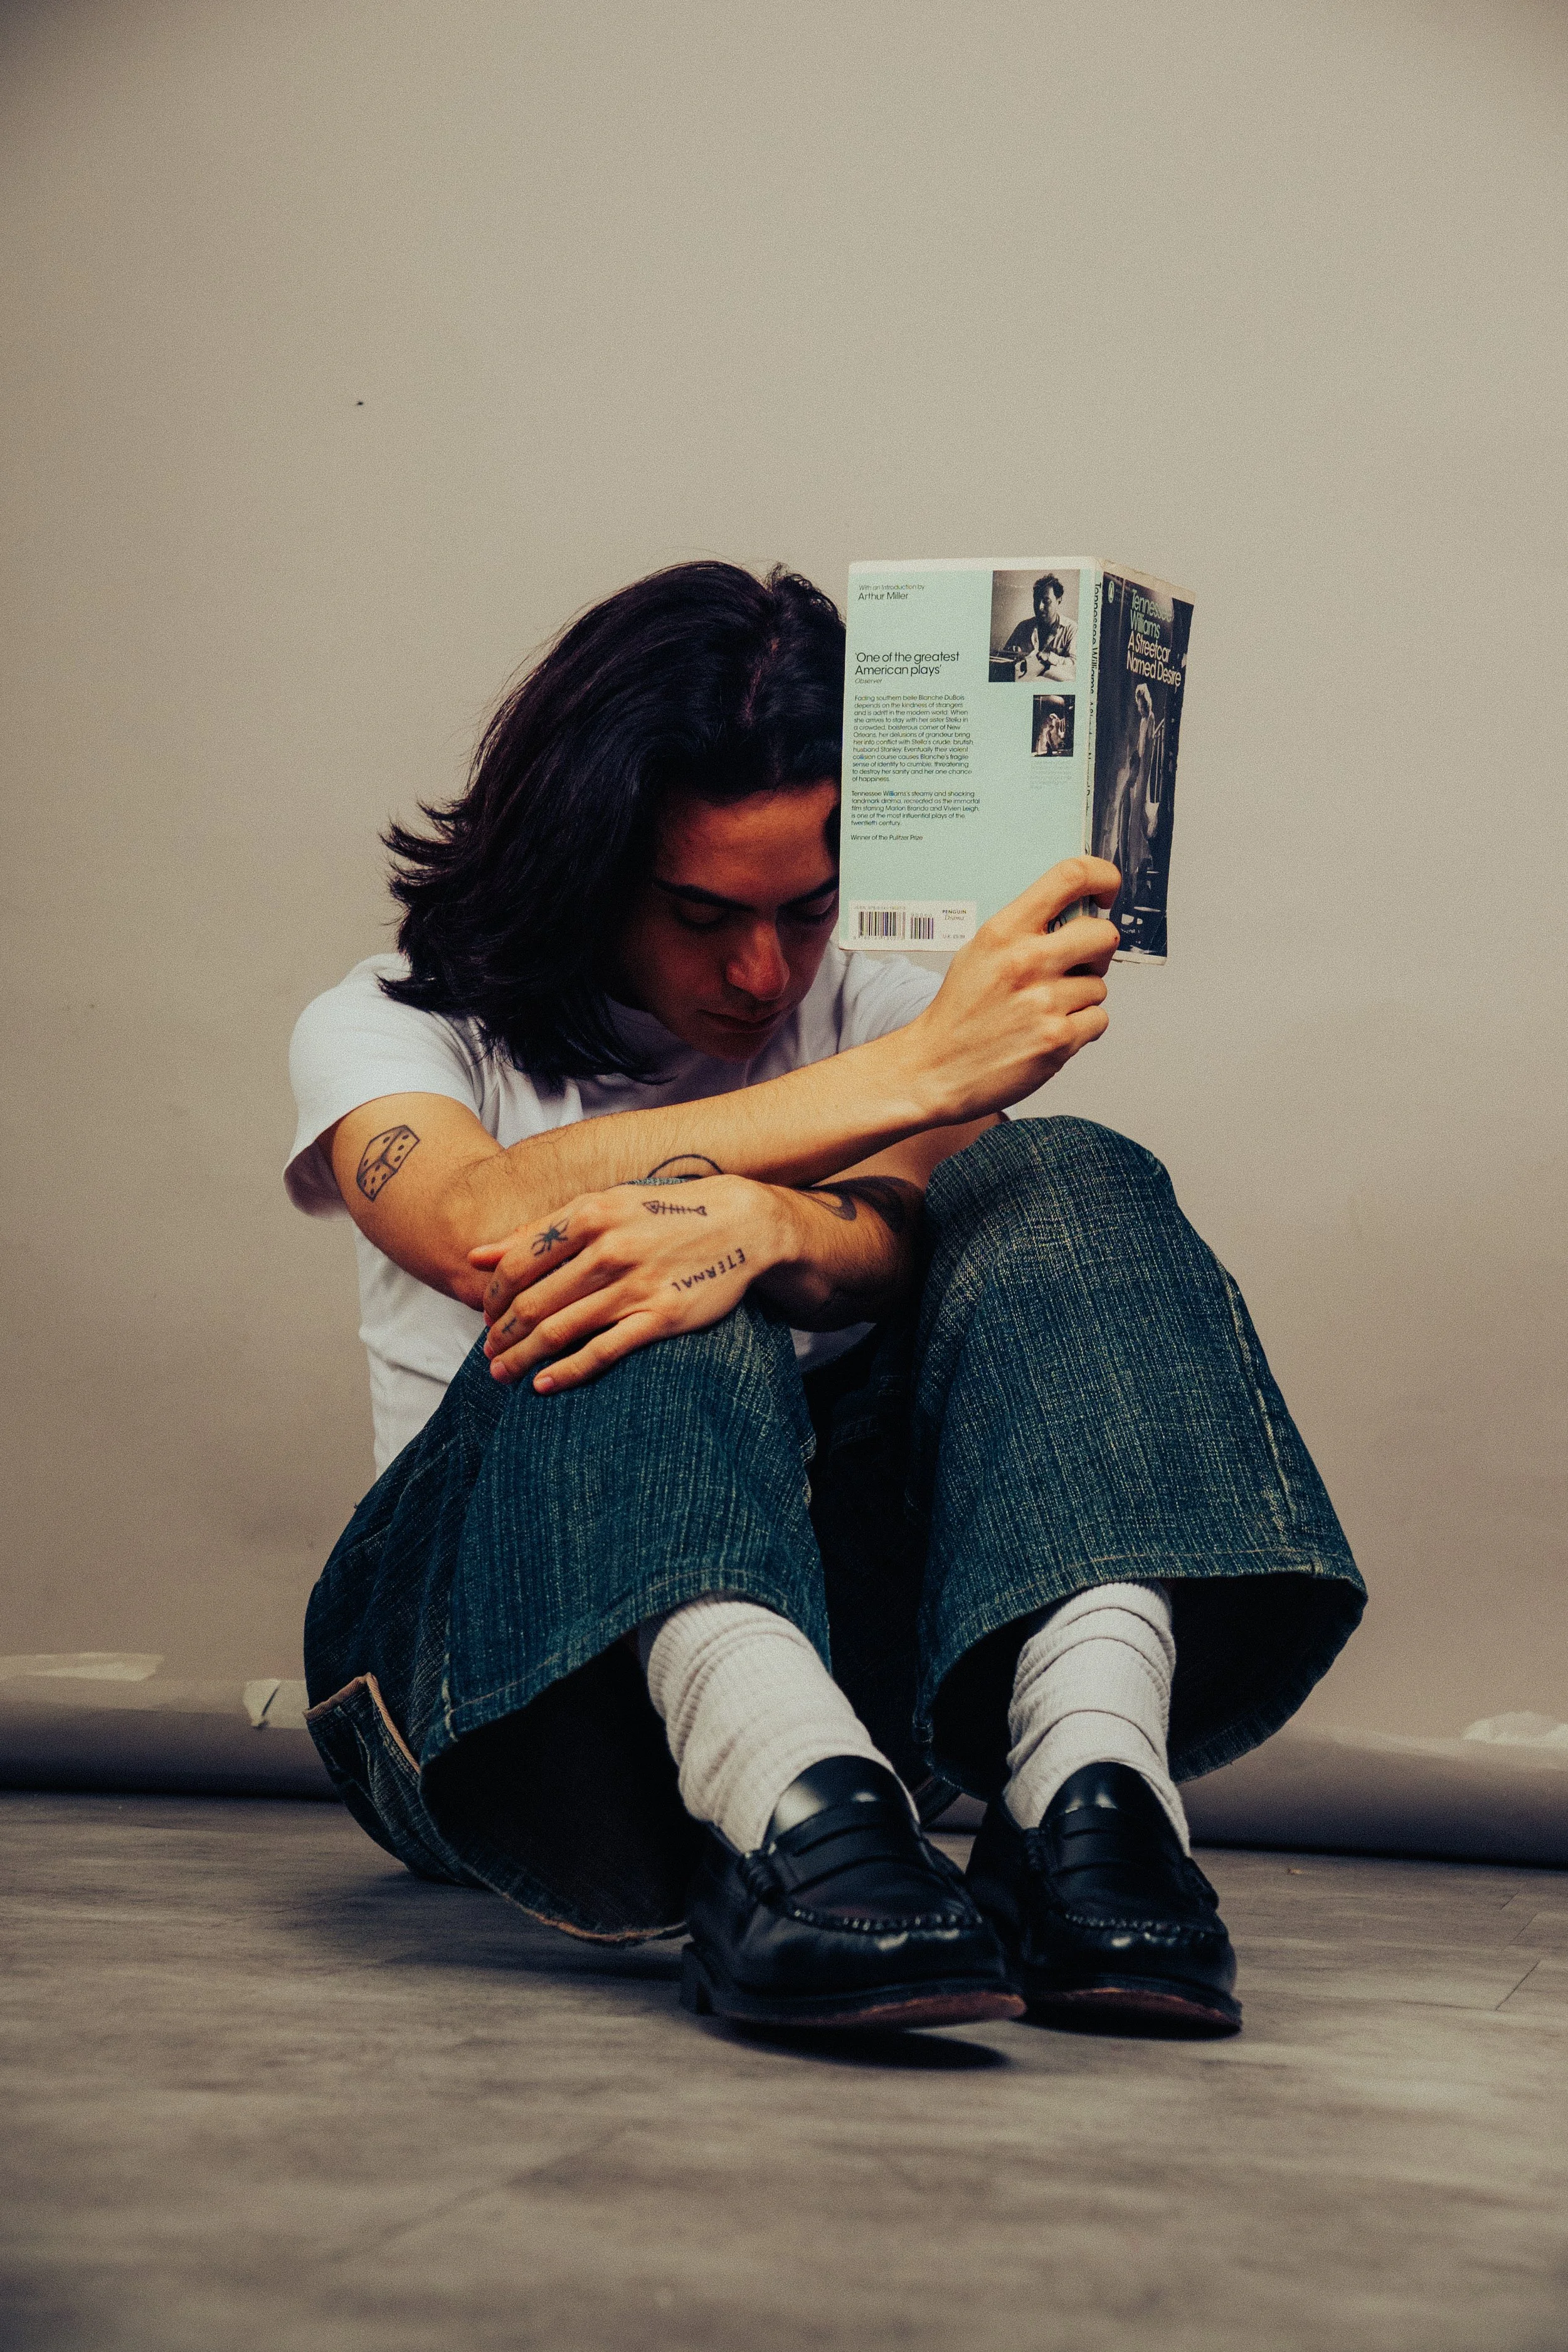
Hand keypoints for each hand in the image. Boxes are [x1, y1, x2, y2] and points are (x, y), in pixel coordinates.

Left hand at [468, 1174, 788, 1392]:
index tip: (488, 1314)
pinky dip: (565, 1372)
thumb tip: (476, 1256)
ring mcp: (635, 1285)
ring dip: (521, 1357)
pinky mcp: (661, 1317)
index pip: (518, 1263)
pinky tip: (542, 1385)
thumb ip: (540, 1230)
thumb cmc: (662, 1214)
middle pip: (532, 1303)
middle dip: (501, 1334)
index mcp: (590, 1215)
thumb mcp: (604, 1206)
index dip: (493, 1295)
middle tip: (489, 1351)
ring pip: (559, 1331)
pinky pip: (601, 1352)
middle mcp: (609, 1249)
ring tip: (502, 1372)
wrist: (740, 1224)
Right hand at [896, 857, 1121, 1124]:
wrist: (934, 1070)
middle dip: (1100, 950)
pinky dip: (1081, 1027)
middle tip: (1080, 964)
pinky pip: (1099, 1019)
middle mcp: (1026, 961)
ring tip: (1043, 1010)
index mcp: (1004, 931)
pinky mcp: (1058, 1039)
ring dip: (1081, 998)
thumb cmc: (958, 1013)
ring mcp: (1044, 1002)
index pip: (1070, 877)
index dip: (1102, 877)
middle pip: (1103, 934)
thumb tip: (1075, 916)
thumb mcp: (978, 952)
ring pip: (1100, 985)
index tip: (1106, 893)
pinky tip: (1049, 1031)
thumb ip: (1023, 931)